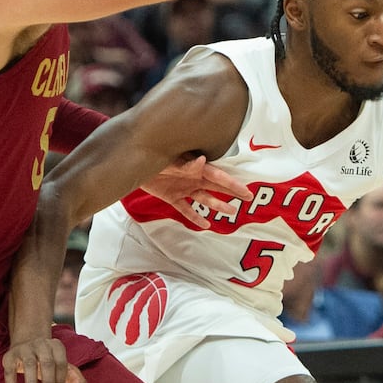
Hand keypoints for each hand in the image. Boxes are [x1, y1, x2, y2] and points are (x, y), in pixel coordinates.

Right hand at [2, 331, 86, 382]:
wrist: (26, 342)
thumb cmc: (48, 360)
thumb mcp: (64, 367)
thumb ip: (76, 380)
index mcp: (56, 347)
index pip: (61, 364)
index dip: (60, 381)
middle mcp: (41, 345)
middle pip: (47, 363)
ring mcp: (25, 349)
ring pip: (29, 365)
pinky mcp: (9, 356)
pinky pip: (10, 371)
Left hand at [140, 155, 254, 228]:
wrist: (133, 165)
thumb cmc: (154, 157)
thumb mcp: (170, 160)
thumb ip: (186, 164)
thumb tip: (202, 160)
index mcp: (195, 168)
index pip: (219, 177)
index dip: (233, 185)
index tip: (247, 192)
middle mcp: (193, 178)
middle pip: (217, 187)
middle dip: (232, 192)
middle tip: (248, 198)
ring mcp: (184, 189)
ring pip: (205, 199)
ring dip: (218, 205)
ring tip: (231, 212)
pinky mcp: (173, 198)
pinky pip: (186, 210)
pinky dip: (195, 217)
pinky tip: (206, 224)